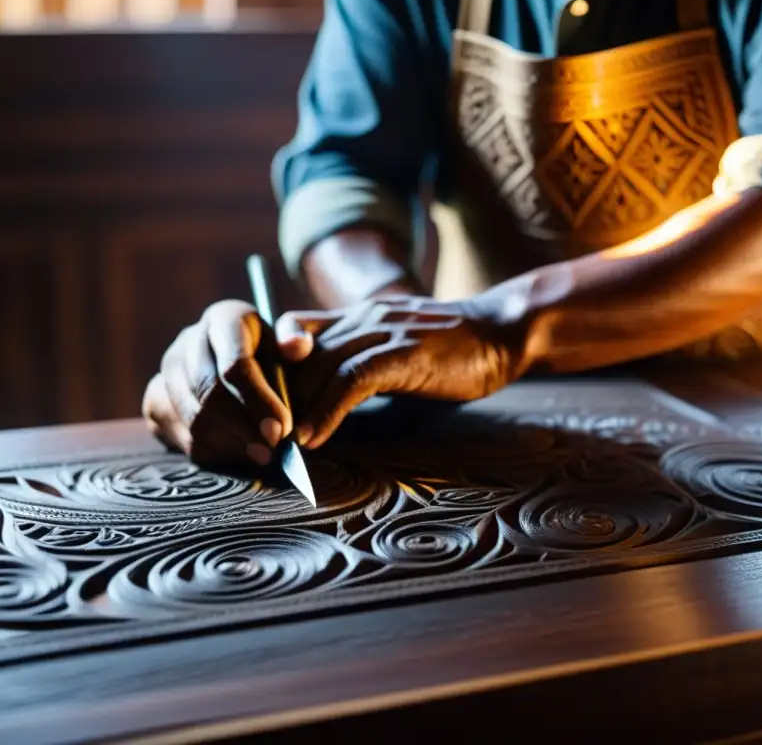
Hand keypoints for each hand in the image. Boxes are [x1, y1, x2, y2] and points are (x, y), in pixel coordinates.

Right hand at [141, 300, 313, 466]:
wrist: (254, 369)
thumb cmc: (281, 358)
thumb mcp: (295, 345)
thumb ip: (299, 345)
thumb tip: (295, 346)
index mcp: (225, 319)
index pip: (234, 363)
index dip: (257, 400)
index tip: (281, 430)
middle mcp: (190, 340)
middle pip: (207, 393)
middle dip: (242, 427)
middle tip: (271, 450)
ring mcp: (169, 370)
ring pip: (192, 417)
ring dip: (228, 444)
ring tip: (261, 456)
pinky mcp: (157, 399)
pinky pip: (179, 434)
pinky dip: (212, 451)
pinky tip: (239, 455)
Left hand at [276, 295, 527, 449]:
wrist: (502, 330)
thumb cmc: (455, 346)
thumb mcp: (399, 345)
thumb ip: (367, 360)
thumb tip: (330, 396)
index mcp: (359, 316)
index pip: (294, 328)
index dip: (272, 365)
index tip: (263, 404)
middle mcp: (363, 318)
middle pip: (297, 353)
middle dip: (273, 396)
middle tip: (259, 436)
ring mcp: (383, 333)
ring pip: (318, 367)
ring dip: (292, 410)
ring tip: (278, 446)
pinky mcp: (404, 354)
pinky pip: (351, 381)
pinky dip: (326, 412)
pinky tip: (313, 438)